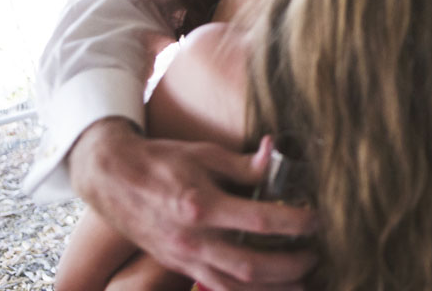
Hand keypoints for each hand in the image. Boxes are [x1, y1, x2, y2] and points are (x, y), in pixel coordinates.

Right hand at [68, 118, 317, 290]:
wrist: (113, 180)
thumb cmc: (162, 162)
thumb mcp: (205, 154)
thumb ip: (244, 164)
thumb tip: (276, 153)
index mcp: (202, 206)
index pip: (260, 221)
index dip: (295, 223)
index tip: (318, 220)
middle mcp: (193, 240)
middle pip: (252, 265)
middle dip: (291, 266)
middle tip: (317, 255)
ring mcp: (185, 258)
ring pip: (236, 286)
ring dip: (274, 288)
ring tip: (305, 281)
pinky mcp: (180, 266)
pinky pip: (219, 287)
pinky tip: (272, 288)